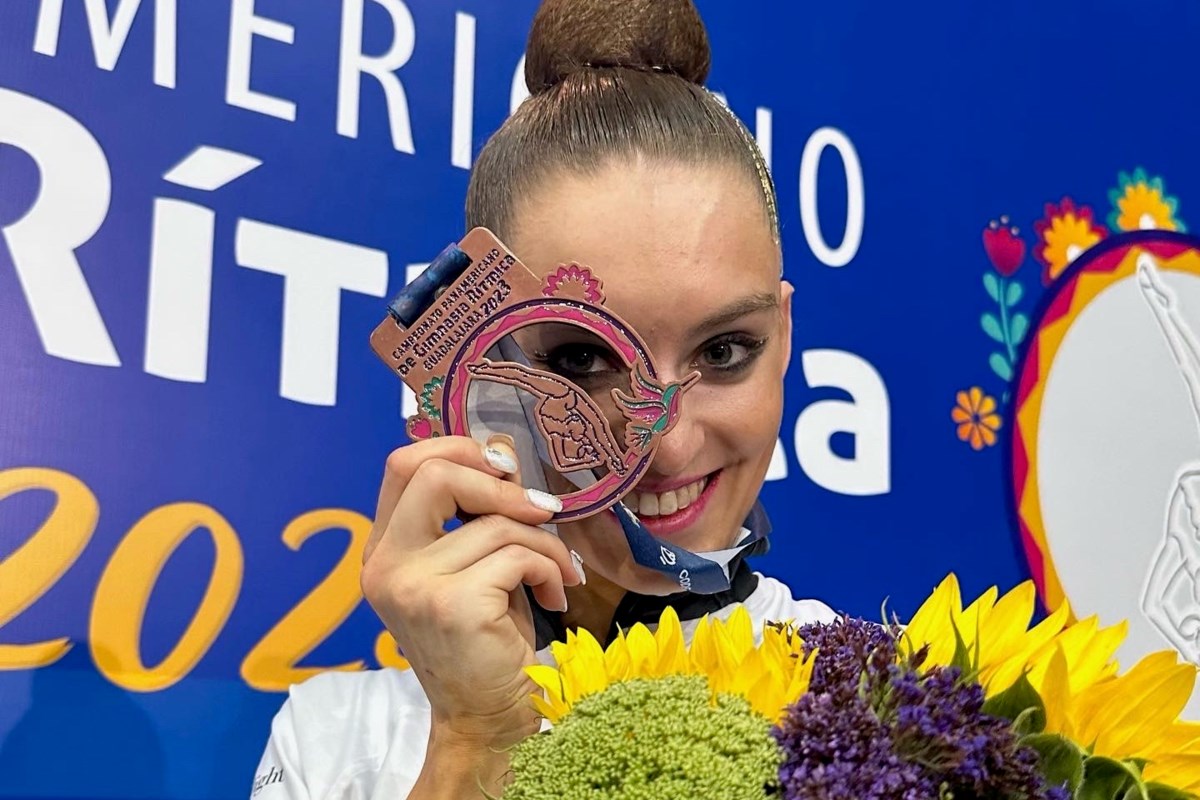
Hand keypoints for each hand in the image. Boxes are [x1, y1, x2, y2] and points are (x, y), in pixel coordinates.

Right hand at [360, 435, 580, 749]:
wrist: (488, 718)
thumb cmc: (486, 639)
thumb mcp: (469, 565)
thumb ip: (470, 517)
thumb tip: (504, 456)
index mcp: (384, 551)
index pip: (404, 465)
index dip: (458, 449)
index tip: (503, 468)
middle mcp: (386, 566)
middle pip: (433, 473)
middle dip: (498, 482)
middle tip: (539, 507)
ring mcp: (413, 585)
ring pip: (495, 523)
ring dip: (543, 542)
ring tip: (558, 573)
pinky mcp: (452, 605)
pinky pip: (516, 555)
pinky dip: (548, 568)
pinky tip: (555, 595)